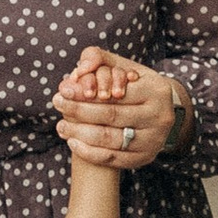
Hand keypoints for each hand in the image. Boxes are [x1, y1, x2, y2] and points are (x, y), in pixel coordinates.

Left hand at [54, 46, 185, 171]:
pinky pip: (112, 159)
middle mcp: (159, 116)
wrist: (159, 113)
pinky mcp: (145, 157)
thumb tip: (80, 68)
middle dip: (79, 111)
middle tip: (57, 104)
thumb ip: (99, 59)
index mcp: (156, 90)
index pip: (115, 92)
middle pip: (111, 115)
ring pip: (110, 139)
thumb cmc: (134, 86)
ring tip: (61, 126)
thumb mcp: (122, 67)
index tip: (63, 90)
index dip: (87, 92)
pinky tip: (73, 142)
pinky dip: (89, 152)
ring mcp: (153, 140)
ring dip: (80, 133)